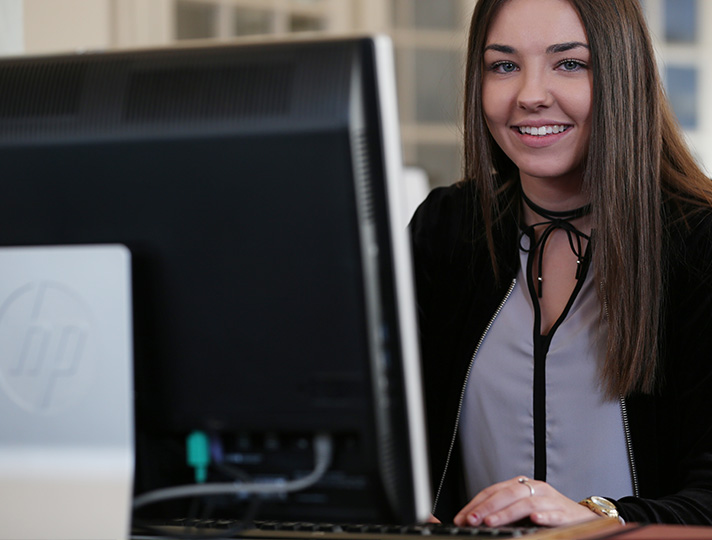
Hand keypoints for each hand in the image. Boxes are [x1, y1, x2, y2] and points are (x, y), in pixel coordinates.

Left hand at [453, 476, 598, 527]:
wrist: (583, 518)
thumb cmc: (548, 513)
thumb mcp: (522, 510)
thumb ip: (502, 512)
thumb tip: (474, 521)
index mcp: (521, 485)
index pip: (494, 491)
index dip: (476, 503)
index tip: (462, 517)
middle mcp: (535, 488)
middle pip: (507, 494)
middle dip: (486, 508)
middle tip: (472, 520)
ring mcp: (551, 499)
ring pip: (526, 503)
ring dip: (506, 513)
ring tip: (491, 522)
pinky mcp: (566, 513)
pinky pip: (554, 513)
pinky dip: (544, 515)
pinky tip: (534, 519)